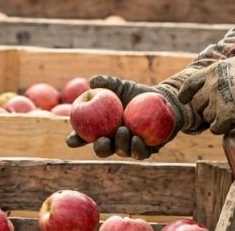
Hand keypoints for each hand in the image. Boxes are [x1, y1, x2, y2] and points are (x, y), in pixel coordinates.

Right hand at [64, 72, 200, 159]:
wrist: (162, 100)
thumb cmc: (136, 93)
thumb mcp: (121, 86)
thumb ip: (107, 83)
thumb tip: (92, 81)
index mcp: (101, 128)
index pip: (84, 136)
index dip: (75, 140)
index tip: (71, 140)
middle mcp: (113, 140)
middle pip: (102, 150)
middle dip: (100, 148)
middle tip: (102, 140)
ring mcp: (128, 146)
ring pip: (121, 152)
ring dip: (120, 144)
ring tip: (124, 130)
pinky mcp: (146, 150)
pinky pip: (140, 154)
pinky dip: (137, 148)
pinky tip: (137, 139)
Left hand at [178, 55, 234, 134]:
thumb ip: (223, 70)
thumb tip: (219, 74)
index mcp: (212, 71)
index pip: (190, 84)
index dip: (185, 93)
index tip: (184, 99)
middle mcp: (211, 87)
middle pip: (197, 104)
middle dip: (204, 107)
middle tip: (216, 109)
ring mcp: (218, 102)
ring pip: (206, 117)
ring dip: (215, 118)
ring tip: (229, 114)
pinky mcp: (227, 117)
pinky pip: (215, 128)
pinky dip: (221, 128)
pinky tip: (229, 124)